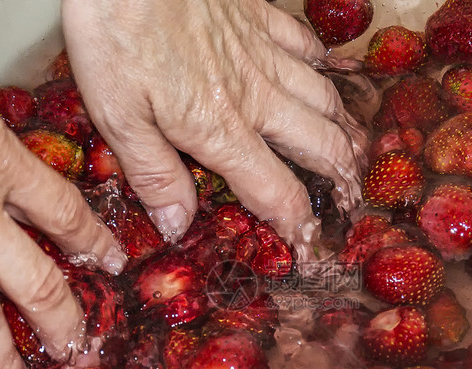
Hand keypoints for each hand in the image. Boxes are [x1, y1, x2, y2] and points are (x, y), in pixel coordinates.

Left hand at [61, 0, 366, 250]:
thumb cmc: (117, 32)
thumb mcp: (117, 115)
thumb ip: (153, 173)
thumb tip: (178, 225)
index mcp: (219, 129)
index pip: (274, 189)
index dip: (295, 222)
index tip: (307, 243)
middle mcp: (254, 96)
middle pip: (318, 144)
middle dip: (340, 176)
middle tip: (349, 197)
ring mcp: (262, 52)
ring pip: (321, 97)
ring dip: (342, 127)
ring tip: (354, 149)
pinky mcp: (258, 15)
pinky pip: (305, 44)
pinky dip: (322, 66)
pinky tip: (325, 74)